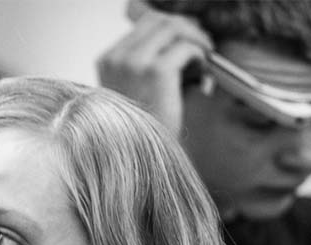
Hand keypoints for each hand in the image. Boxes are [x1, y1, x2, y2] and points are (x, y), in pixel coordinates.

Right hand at [97, 10, 211, 135]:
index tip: (188, 41)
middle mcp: (117, 58)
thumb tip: (179, 41)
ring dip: (195, 39)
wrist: (134, 159)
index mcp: (107, 61)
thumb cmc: (139, 130)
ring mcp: (134, 62)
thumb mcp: (134, 92)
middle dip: (185, 29)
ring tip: (203, 59)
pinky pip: (187, 48)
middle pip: (159, 20)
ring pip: (173, 27)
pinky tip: (202, 76)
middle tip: (202, 46)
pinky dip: (200, 57)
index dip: (172, 29)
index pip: (144, 23)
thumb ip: (147, 65)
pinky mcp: (156, 71)